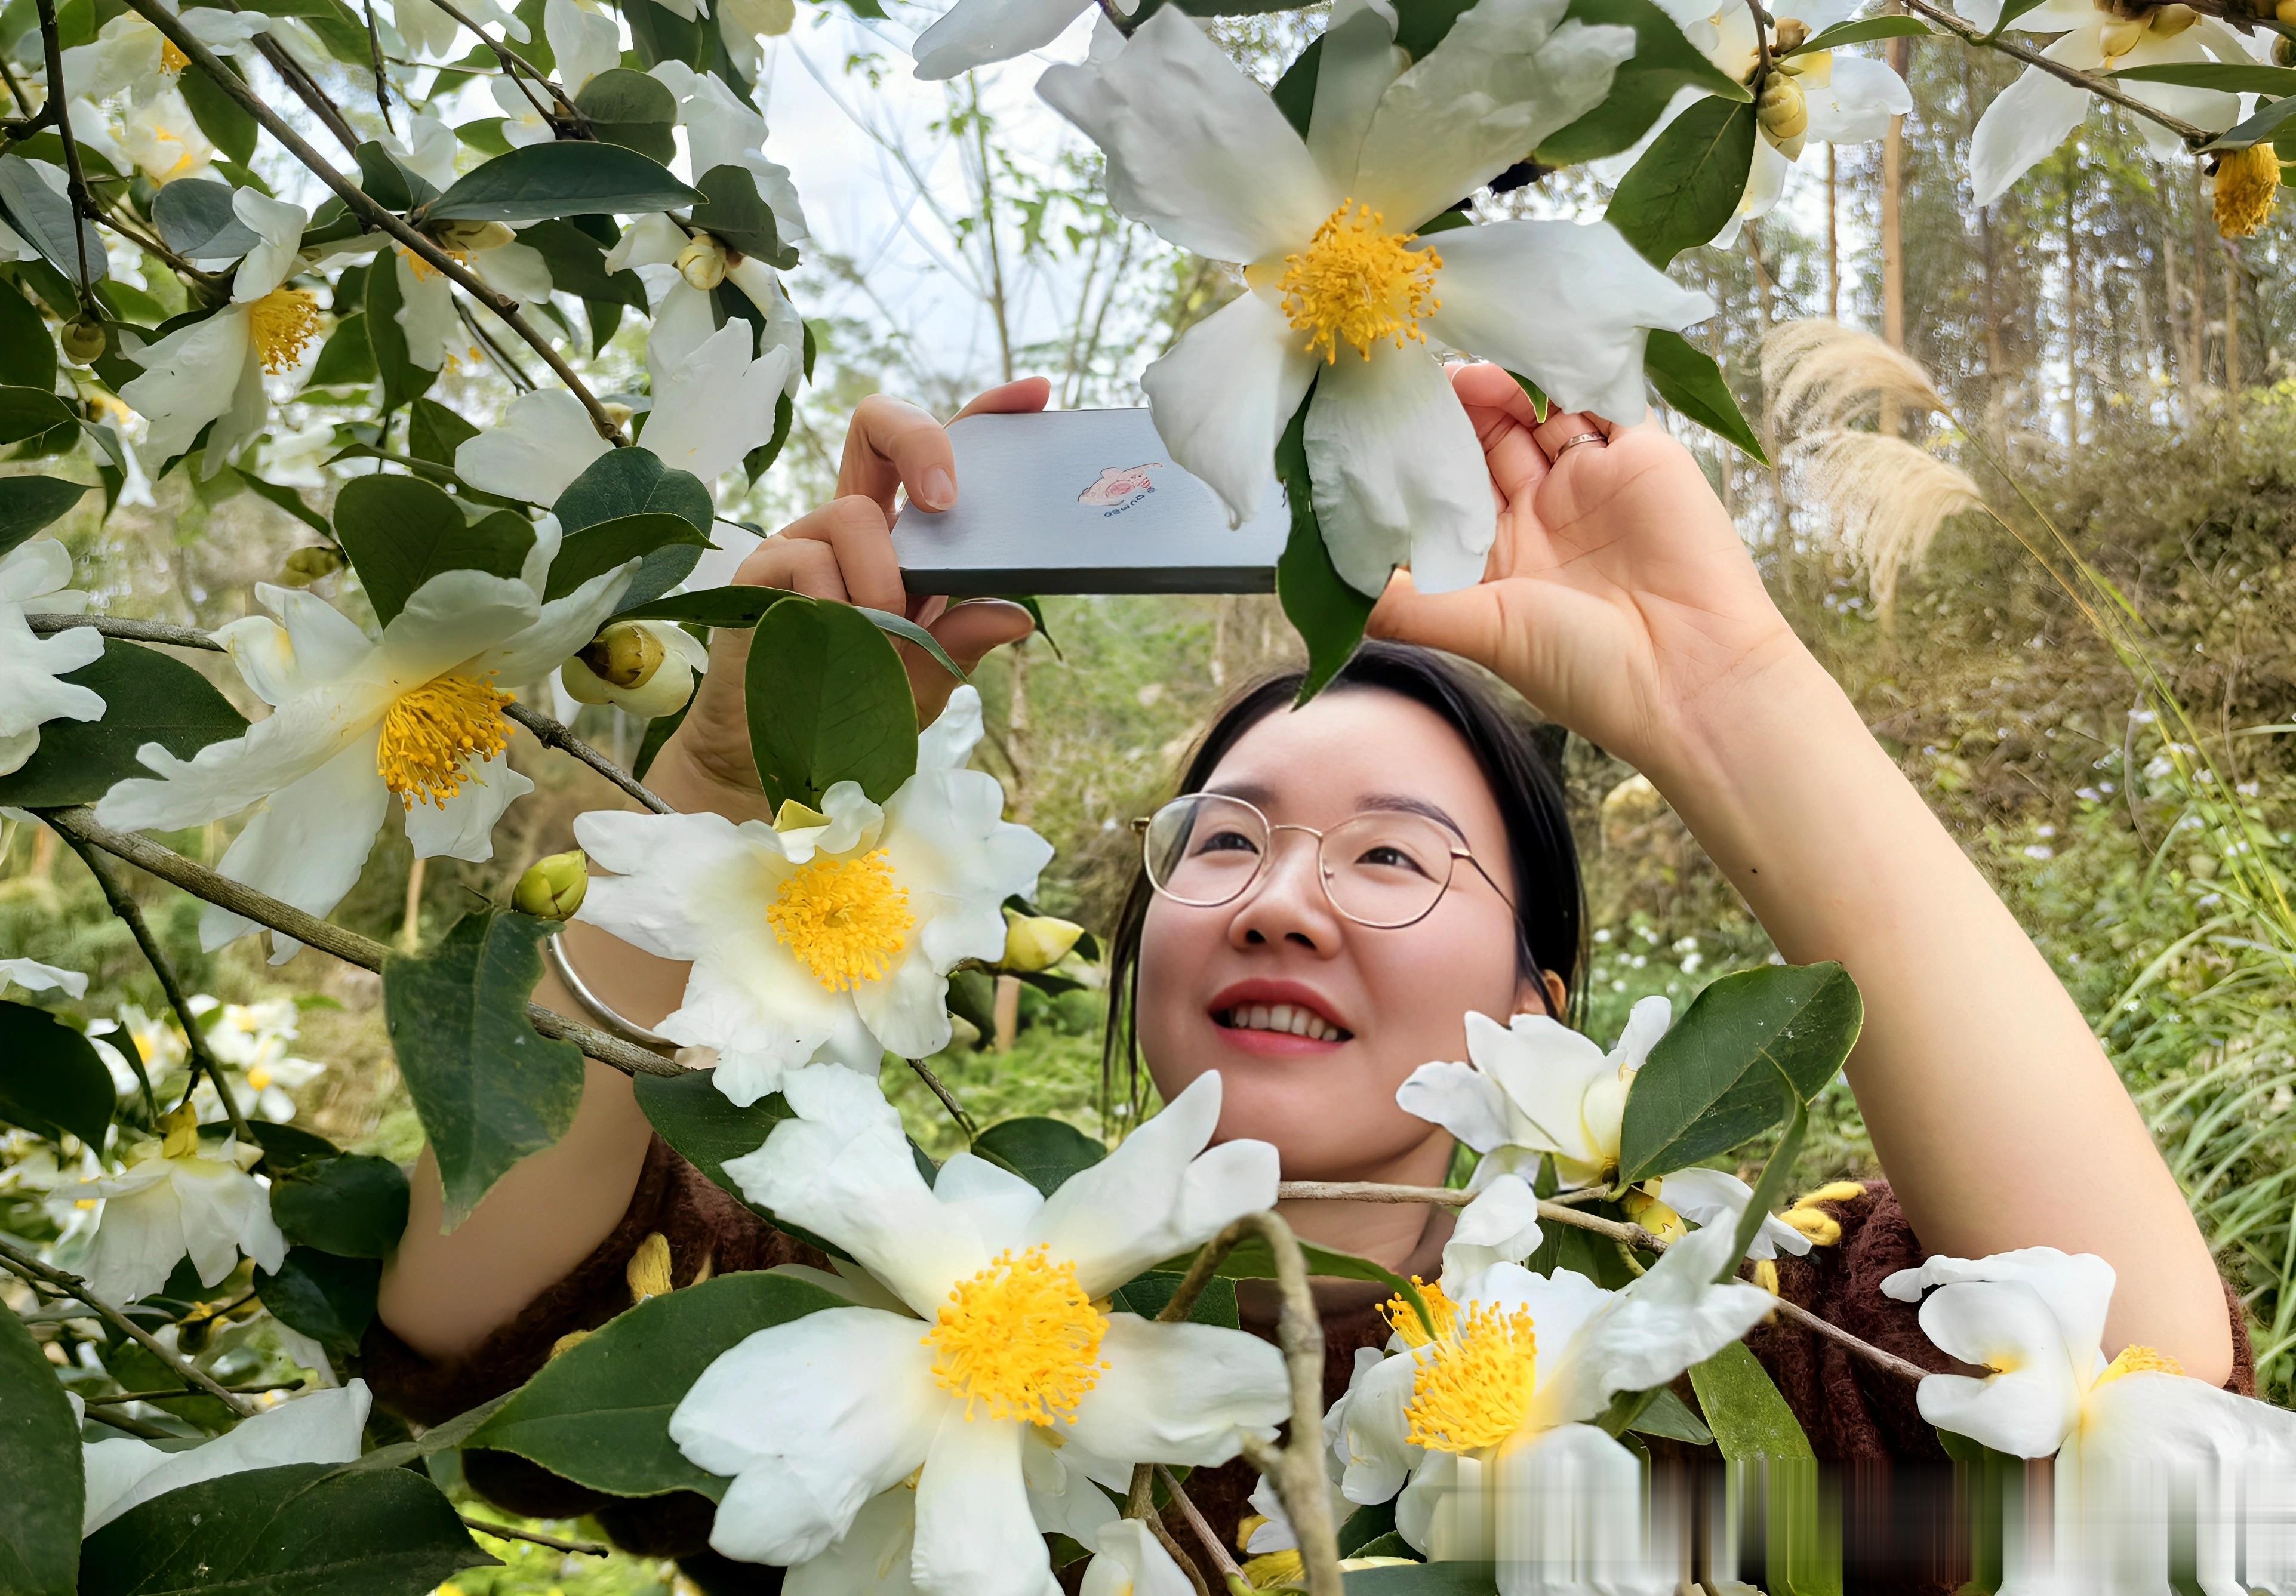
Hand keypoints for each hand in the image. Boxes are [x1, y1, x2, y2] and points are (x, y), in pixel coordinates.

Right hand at [651, 377, 1050, 811]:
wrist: (774, 757)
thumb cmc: (851, 706)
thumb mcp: (926, 678)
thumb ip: (962, 642)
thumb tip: (1018, 615)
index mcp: (898, 537)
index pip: (937, 457)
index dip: (982, 416)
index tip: (1036, 395)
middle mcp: (848, 523)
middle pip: (876, 428)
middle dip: (922, 441)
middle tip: (948, 501)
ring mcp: (800, 541)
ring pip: (854, 516)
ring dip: (883, 583)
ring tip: (879, 640)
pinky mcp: (760, 573)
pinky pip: (806, 562)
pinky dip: (834, 608)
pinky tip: (834, 646)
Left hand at [1367, 363, 1807, 775]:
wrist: (1693, 675)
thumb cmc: (1583, 666)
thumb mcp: (1479, 632)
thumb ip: (1405, 605)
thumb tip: (1333, 592)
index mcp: (1497, 558)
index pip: (1445, 488)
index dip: (1415, 455)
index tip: (1379, 420)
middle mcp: (1539, 514)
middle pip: (1484, 439)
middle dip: (1453, 407)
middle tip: (1417, 373)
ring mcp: (1590, 480)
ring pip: (1536, 410)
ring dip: (1501, 383)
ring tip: (1465, 369)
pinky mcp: (1641, 454)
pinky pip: (1601, 398)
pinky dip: (1568, 372)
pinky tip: (1530, 357)